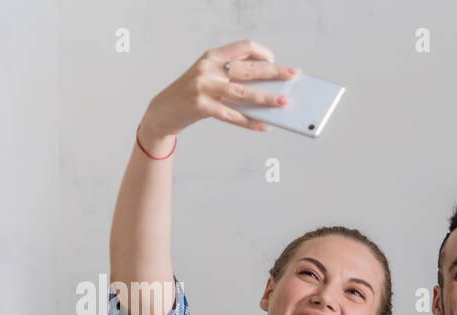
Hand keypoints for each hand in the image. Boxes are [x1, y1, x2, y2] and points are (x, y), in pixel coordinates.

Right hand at [137, 39, 297, 149]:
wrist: (163, 112)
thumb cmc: (193, 95)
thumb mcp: (210, 80)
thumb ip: (234, 82)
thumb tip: (269, 92)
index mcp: (212, 57)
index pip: (243, 47)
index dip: (262, 53)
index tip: (276, 62)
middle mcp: (208, 68)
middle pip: (248, 69)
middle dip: (274, 72)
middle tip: (294, 76)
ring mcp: (203, 87)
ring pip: (243, 93)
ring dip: (267, 98)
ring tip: (285, 103)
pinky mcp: (200, 107)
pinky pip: (232, 116)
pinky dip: (250, 122)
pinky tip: (264, 126)